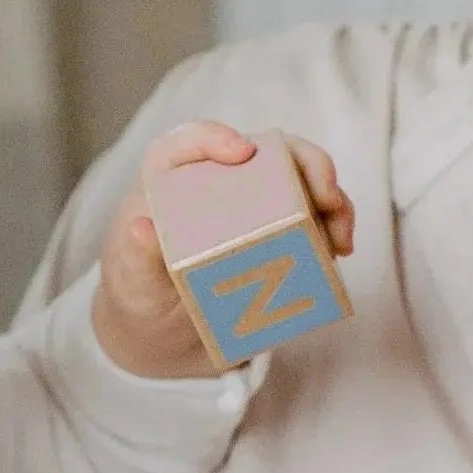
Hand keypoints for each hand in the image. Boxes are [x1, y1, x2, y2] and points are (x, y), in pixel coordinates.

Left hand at [92, 121, 356, 379]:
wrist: (162, 335)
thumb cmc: (139, 296)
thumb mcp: (132, 282)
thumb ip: (134, 257)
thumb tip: (140, 227)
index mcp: (171, 181)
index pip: (190, 142)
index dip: (216, 137)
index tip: (243, 153)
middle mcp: (219, 181)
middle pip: (268, 151)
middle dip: (305, 163)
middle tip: (325, 195)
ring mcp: (255, 205)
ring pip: (302, 181)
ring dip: (331, 198)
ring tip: (340, 236)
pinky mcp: (280, 232)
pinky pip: (314, 220)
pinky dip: (334, 228)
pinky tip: (339, 251)